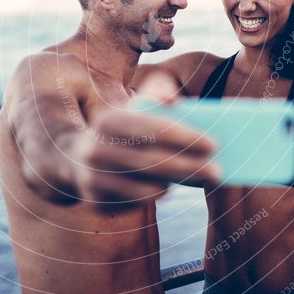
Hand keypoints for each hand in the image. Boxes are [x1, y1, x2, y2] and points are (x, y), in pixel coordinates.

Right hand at [69, 99, 218, 205]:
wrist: (75, 157)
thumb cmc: (119, 129)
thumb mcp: (133, 104)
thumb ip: (157, 89)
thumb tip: (175, 100)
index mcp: (108, 120)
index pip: (155, 129)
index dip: (188, 137)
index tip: (214, 144)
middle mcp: (97, 150)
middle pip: (156, 163)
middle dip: (192, 167)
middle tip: (218, 171)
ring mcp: (94, 179)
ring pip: (148, 188)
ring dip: (176, 184)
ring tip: (196, 177)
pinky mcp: (96, 202)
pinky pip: (137, 204)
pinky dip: (155, 196)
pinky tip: (165, 188)